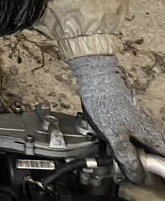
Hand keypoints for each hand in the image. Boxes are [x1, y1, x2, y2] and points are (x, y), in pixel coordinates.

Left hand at [72, 55, 164, 181]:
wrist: (96, 79)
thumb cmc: (107, 104)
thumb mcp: (115, 136)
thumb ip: (127, 157)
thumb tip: (138, 176)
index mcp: (153, 137)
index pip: (163, 159)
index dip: (158, 170)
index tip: (146, 175)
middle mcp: (149, 131)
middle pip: (152, 155)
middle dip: (140, 165)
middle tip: (126, 170)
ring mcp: (138, 124)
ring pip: (138, 147)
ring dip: (128, 155)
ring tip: (114, 158)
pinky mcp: (126, 120)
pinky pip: (127, 138)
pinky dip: (120, 145)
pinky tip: (108, 144)